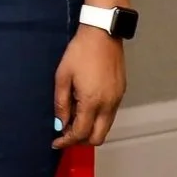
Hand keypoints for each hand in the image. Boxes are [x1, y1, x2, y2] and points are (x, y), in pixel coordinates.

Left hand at [53, 25, 126, 148]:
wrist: (102, 33)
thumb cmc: (80, 52)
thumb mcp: (62, 76)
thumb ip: (61, 103)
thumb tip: (60, 124)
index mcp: (92, 102)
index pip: (80, 133)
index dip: (66, 141)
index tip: (56, 142)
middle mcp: (108, 105)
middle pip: (97, 137)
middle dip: (80, 141)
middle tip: (65, 134)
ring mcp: (117, 99)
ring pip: (105, 127)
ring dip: (89, 130)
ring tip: (73, 119)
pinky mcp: (121, 92)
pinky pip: (110, 115)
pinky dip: (97, 119)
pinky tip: (85, 107)